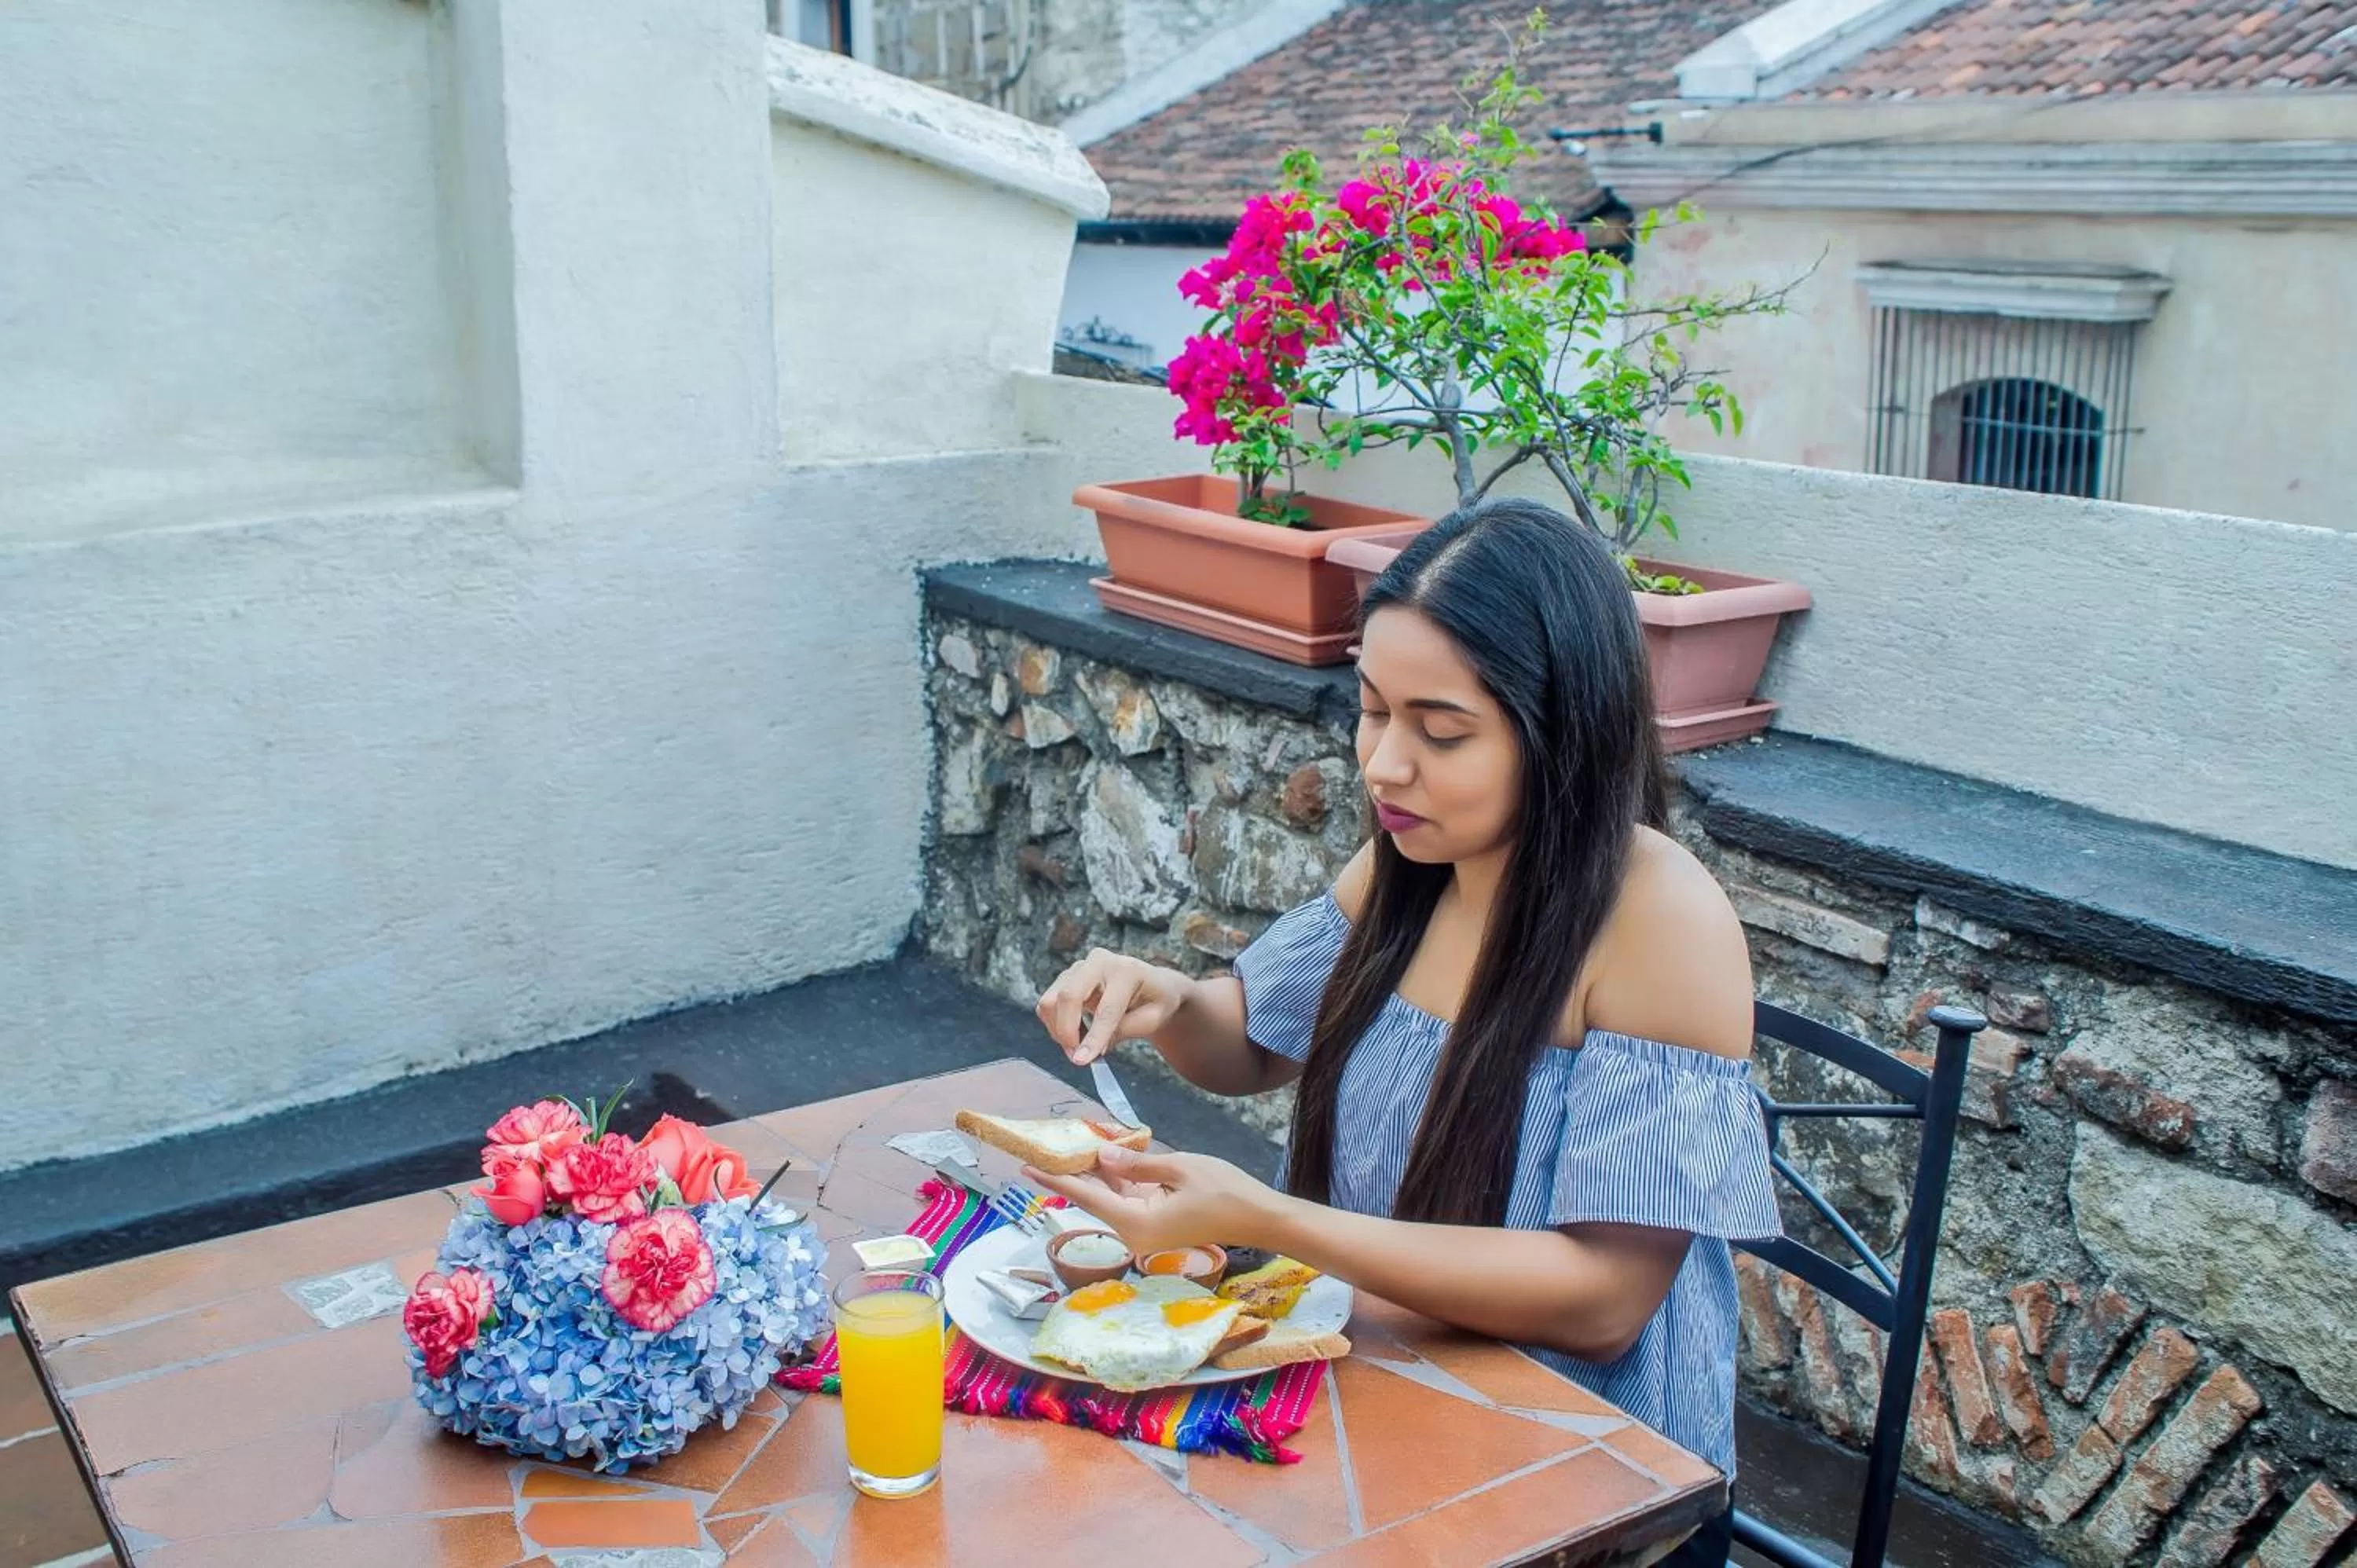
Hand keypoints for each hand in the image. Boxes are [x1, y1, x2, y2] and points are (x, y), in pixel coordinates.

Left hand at [1022, 1146, 1279, 1257]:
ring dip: (1096, 1173)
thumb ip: (1136, 1164)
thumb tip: (1102, 1155)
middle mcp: (1135, 1233)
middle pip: (1095, 1198)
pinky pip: (1128, 1199)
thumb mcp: (1179, 1167)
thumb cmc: (1225, 1191)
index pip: (1088, 1197)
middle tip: (1044, 1149)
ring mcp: (1146, 1230)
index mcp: (1137, 1223)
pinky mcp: (1156, 1224)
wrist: (1259, 1217)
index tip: (1027, 1168)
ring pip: (1111, 1197)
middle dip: (1073, 1172)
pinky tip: (1106, 1155)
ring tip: (1072, 1145)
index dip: (1056, 1179)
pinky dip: (1118, 1178)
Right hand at [1035, 949, 1190, 1064]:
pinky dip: (1056, 1025)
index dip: (1093, 1037)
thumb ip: (1121, 1032)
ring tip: (1080, 1047)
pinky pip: (1048, 1004)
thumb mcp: (1151, 1020)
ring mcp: (1079, 967)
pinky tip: (1076, 1034)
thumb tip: (1089, 1050)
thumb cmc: (1155, 1003)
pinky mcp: (1066, 977)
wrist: (1152, 985)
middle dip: (1067, 1032)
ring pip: (1051, 1000)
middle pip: (1068, 996)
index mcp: (1127, 970)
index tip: (1081, 1061)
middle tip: (1077, 1058)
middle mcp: (1099, 962)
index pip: (1106, 1008)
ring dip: (1059, 1030)